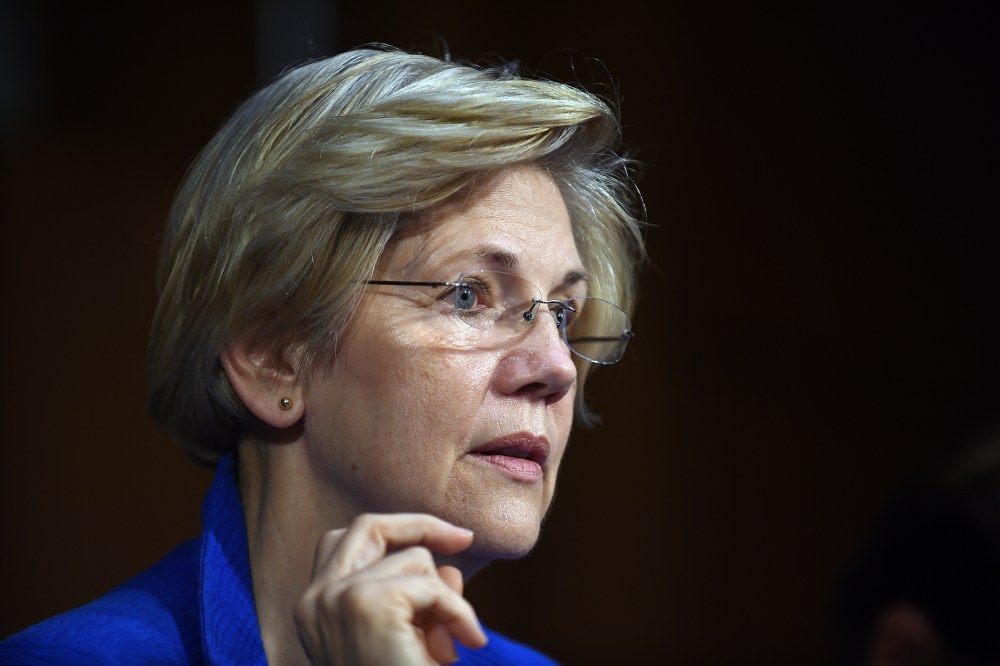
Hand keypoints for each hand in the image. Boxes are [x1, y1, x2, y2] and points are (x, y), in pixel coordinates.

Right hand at [294, 513, 488, 664]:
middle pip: (368, 525)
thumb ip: (420, 597)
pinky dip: (460, 612)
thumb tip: (450, 567)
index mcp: (314, 608)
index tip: (445, 539)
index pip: (348, 541)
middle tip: (464, 539)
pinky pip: (434, 586)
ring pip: (414, 559)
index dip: (397, 530)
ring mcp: (336, 598)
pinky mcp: (366, 604)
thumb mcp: (407, 638)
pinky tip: (467, 642)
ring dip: (446, 598)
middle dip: (421, 524)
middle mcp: (315, 599)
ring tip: (450, 642)